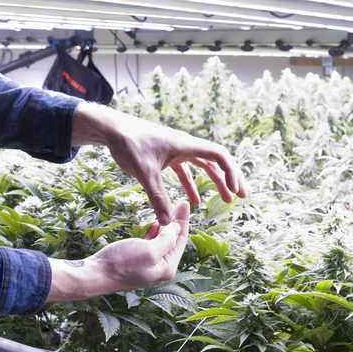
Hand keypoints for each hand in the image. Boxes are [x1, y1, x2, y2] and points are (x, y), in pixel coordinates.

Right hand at [47, 201, 190, 301]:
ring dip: (167, 226)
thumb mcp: (149, 250)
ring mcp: (150, 265)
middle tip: (181, 203)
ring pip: (163, 241)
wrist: (98, 274)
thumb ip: (167, 240)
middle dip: (178, 222)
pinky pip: (152, 244)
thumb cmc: (123, 263)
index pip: (181, 239)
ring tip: (171, 211)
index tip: (185, 203)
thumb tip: (177, 228)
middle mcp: (161, 268)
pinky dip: (156, 233)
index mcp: (167, 267)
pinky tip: (155, 224)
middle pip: (174, 240)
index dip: (183, 220)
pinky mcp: (138, 261)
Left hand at [71, 102, 245, 224]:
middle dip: (230, 179)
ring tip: (225, 200)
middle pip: (215, 161)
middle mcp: (184, 146)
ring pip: (201, 167)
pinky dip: (191, 185)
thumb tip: (169, 222)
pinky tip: (192, 202)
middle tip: (241, 197)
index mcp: (184, 145)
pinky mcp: (165, 156)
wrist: (111, 129)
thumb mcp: (144, 172)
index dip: (231, 172)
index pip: (218, 155)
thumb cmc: (128, 143)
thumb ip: (157, 197)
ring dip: (214, 182)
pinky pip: (184, 171)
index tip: (235, 190)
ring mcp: (175, 151)